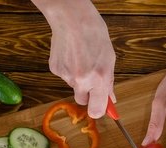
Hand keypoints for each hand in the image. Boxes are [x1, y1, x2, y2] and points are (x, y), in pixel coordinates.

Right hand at [35, 0, 115, 117]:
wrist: (72, 18)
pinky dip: (68, 69)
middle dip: (87, 94)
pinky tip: (72, 55)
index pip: (96, 110)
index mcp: (99, 79)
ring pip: (73, 86)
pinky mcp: (55, 69)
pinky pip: (64, 76)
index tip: (100, 108)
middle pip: (82, 101)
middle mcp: (81, 81)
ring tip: (82, 58)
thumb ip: (109, 82)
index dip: (98, 111)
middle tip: (91, 79)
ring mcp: (66, 76)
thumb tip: (110, 98)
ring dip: (78, 78)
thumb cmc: (94, 34)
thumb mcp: (109, 59)